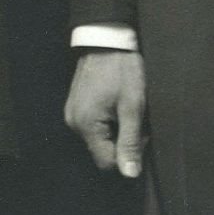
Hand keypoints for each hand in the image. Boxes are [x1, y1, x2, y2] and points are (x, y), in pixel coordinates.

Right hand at [64, 49, 146, 177]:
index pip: (107, 162)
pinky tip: (116, 103)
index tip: (141, 133)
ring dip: (116, 130)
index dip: (127, 154)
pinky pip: (93, 125)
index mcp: (86, 126)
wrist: (107, 39)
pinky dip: (108, 120)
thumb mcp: (132, 106)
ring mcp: (72, 113)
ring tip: (126, 108)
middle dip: (122, 140)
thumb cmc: (122, 70)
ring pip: (99, 137)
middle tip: (137, 119)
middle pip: (102, 150)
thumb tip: (130, 174)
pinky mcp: (76, 105)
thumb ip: (130, 142)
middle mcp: (74, 123)